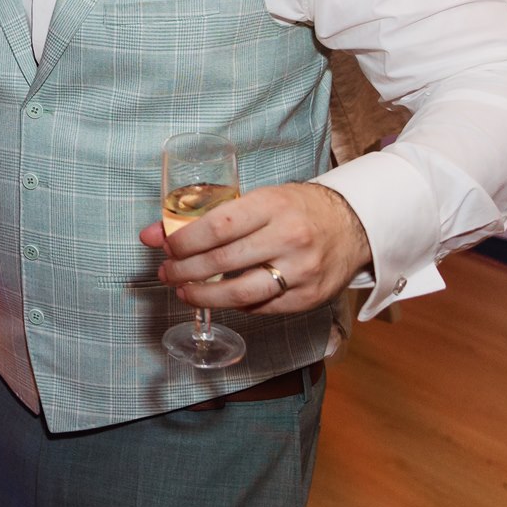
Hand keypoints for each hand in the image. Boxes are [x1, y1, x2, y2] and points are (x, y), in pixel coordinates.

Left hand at [140, 180, 371, 315]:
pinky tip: (220, 298)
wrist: (352, 225)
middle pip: (223, 262)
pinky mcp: (308, 298)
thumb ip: (211, 215)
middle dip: (185, 270)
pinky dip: (234, 305)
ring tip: (184, 292)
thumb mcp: (259, 199)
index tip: (164, 246)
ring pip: (240, 294)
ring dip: (203, 296)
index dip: (184, 241)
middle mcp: (289, 238)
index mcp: (273, 206)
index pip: (217, 226)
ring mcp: (301, 271)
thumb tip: (154, 232)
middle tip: (166, 272)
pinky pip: (260, 308)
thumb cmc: (296, 209)